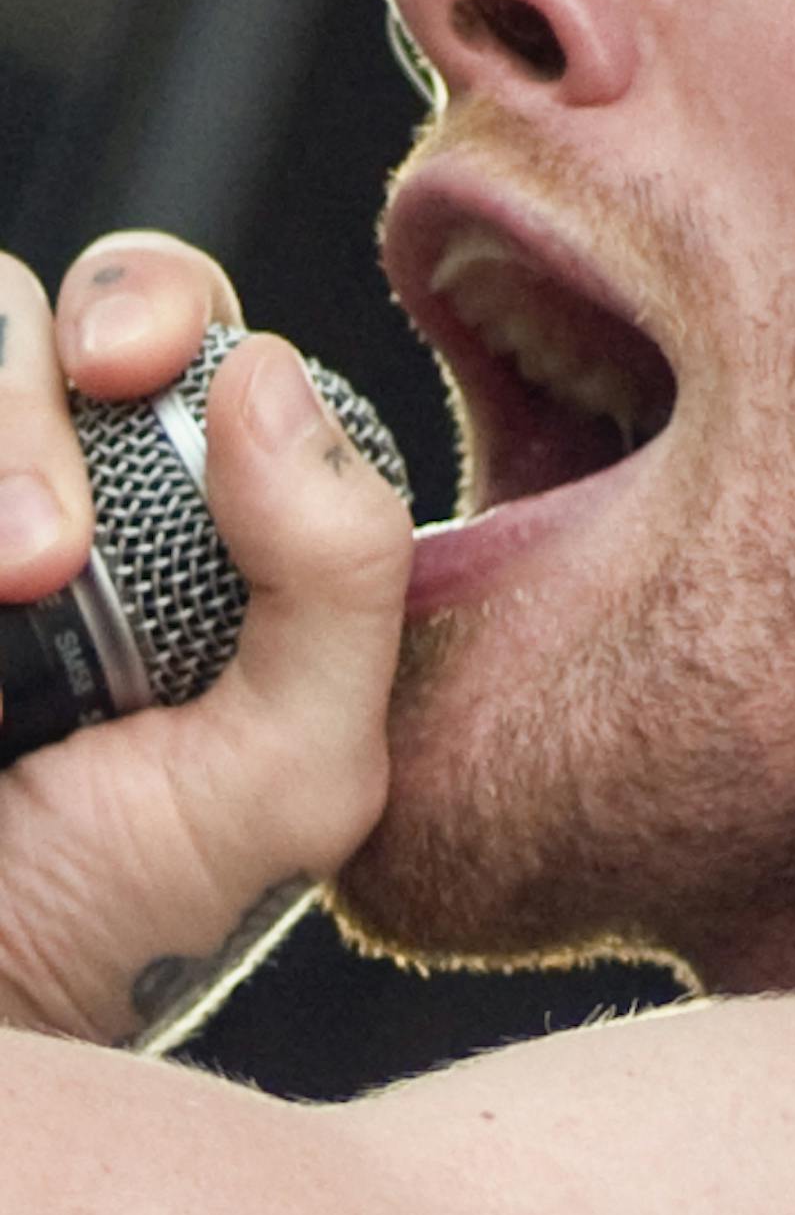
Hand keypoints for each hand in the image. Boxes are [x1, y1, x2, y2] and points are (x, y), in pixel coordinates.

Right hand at [0, 234, 411, 1042]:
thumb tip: (268, 373)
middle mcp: (51, 482)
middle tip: (55, 512)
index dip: (156, 310)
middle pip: (50, 299)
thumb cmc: (116, 916)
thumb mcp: (292, 772)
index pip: (178, 328)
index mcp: (189, 512)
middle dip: (62, 344)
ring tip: (14, 580)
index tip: (135, 370)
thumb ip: (342, 571)